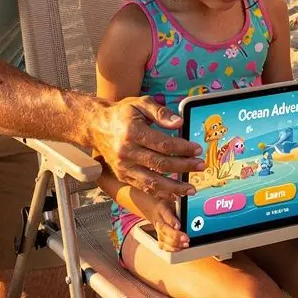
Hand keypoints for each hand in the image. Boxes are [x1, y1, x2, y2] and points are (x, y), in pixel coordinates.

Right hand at [89, 95, 203, 198]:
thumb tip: (179, 123)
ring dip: (174, 187)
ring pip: (153, 182)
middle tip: (201, 166)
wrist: (96, 126)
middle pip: (161, 164)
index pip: (163, 144)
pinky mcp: (122, 176)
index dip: (182, 148)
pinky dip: (160, 193)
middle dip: (184, 167)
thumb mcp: (141, 103)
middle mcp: (126, 152)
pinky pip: (144, 187)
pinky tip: (174, 194)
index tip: (197, 149)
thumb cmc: (122, 114)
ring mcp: (123, 167)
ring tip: (191, 188)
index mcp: (132, 132)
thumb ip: (161, 112)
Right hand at [133, 189, 189, 252]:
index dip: (171, 221)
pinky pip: (163, 245)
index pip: (165, 214)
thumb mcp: (170, 193)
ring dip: (175, 244)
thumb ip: (180, 191)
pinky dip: (171, 248)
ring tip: (186, 244)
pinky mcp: (159, 236)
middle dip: (175, 236)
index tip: (178, 225)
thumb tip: (192, 190)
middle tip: (186, 238)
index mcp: (161, 207)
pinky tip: (180, 248)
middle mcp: (158, 219)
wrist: (150, 205)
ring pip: (163, 239)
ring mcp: (158, 229)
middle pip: (164, 229)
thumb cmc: (164, 200)